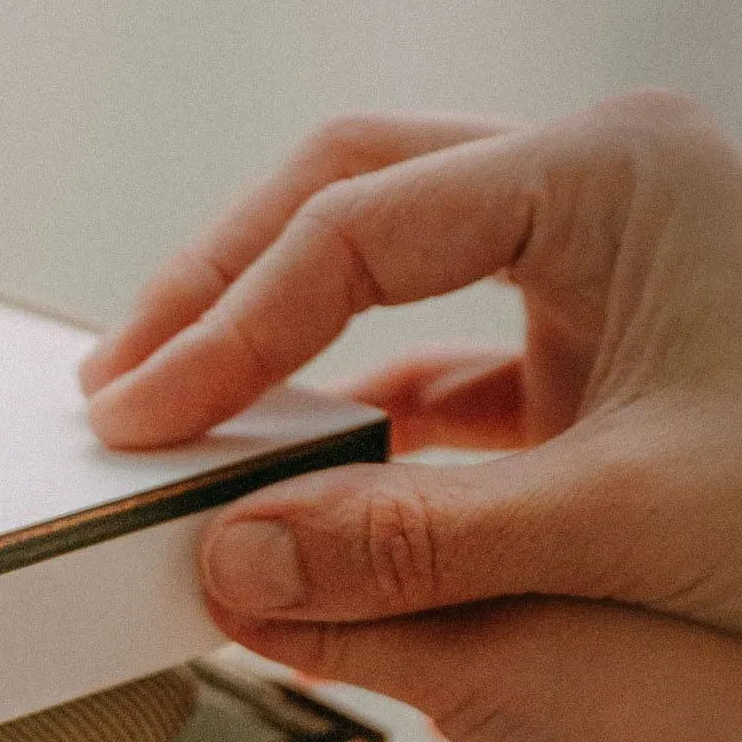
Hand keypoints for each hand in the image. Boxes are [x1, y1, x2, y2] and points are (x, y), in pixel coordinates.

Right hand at [81, 92, 741, 741]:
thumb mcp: (615, 521)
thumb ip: (412, 545)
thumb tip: (236, 564)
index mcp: (610, 178)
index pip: (356, 228)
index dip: (226, 327)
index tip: (141, 418)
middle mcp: (599, 189)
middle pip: (351, 194)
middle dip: (223, 287)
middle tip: (126, 382)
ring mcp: (598, 257)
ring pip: (385, 259)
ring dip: (278, 338)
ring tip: (181, 412)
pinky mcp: (594, 337)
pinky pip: (436, 345)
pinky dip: (351, 400)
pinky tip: (296, 464)